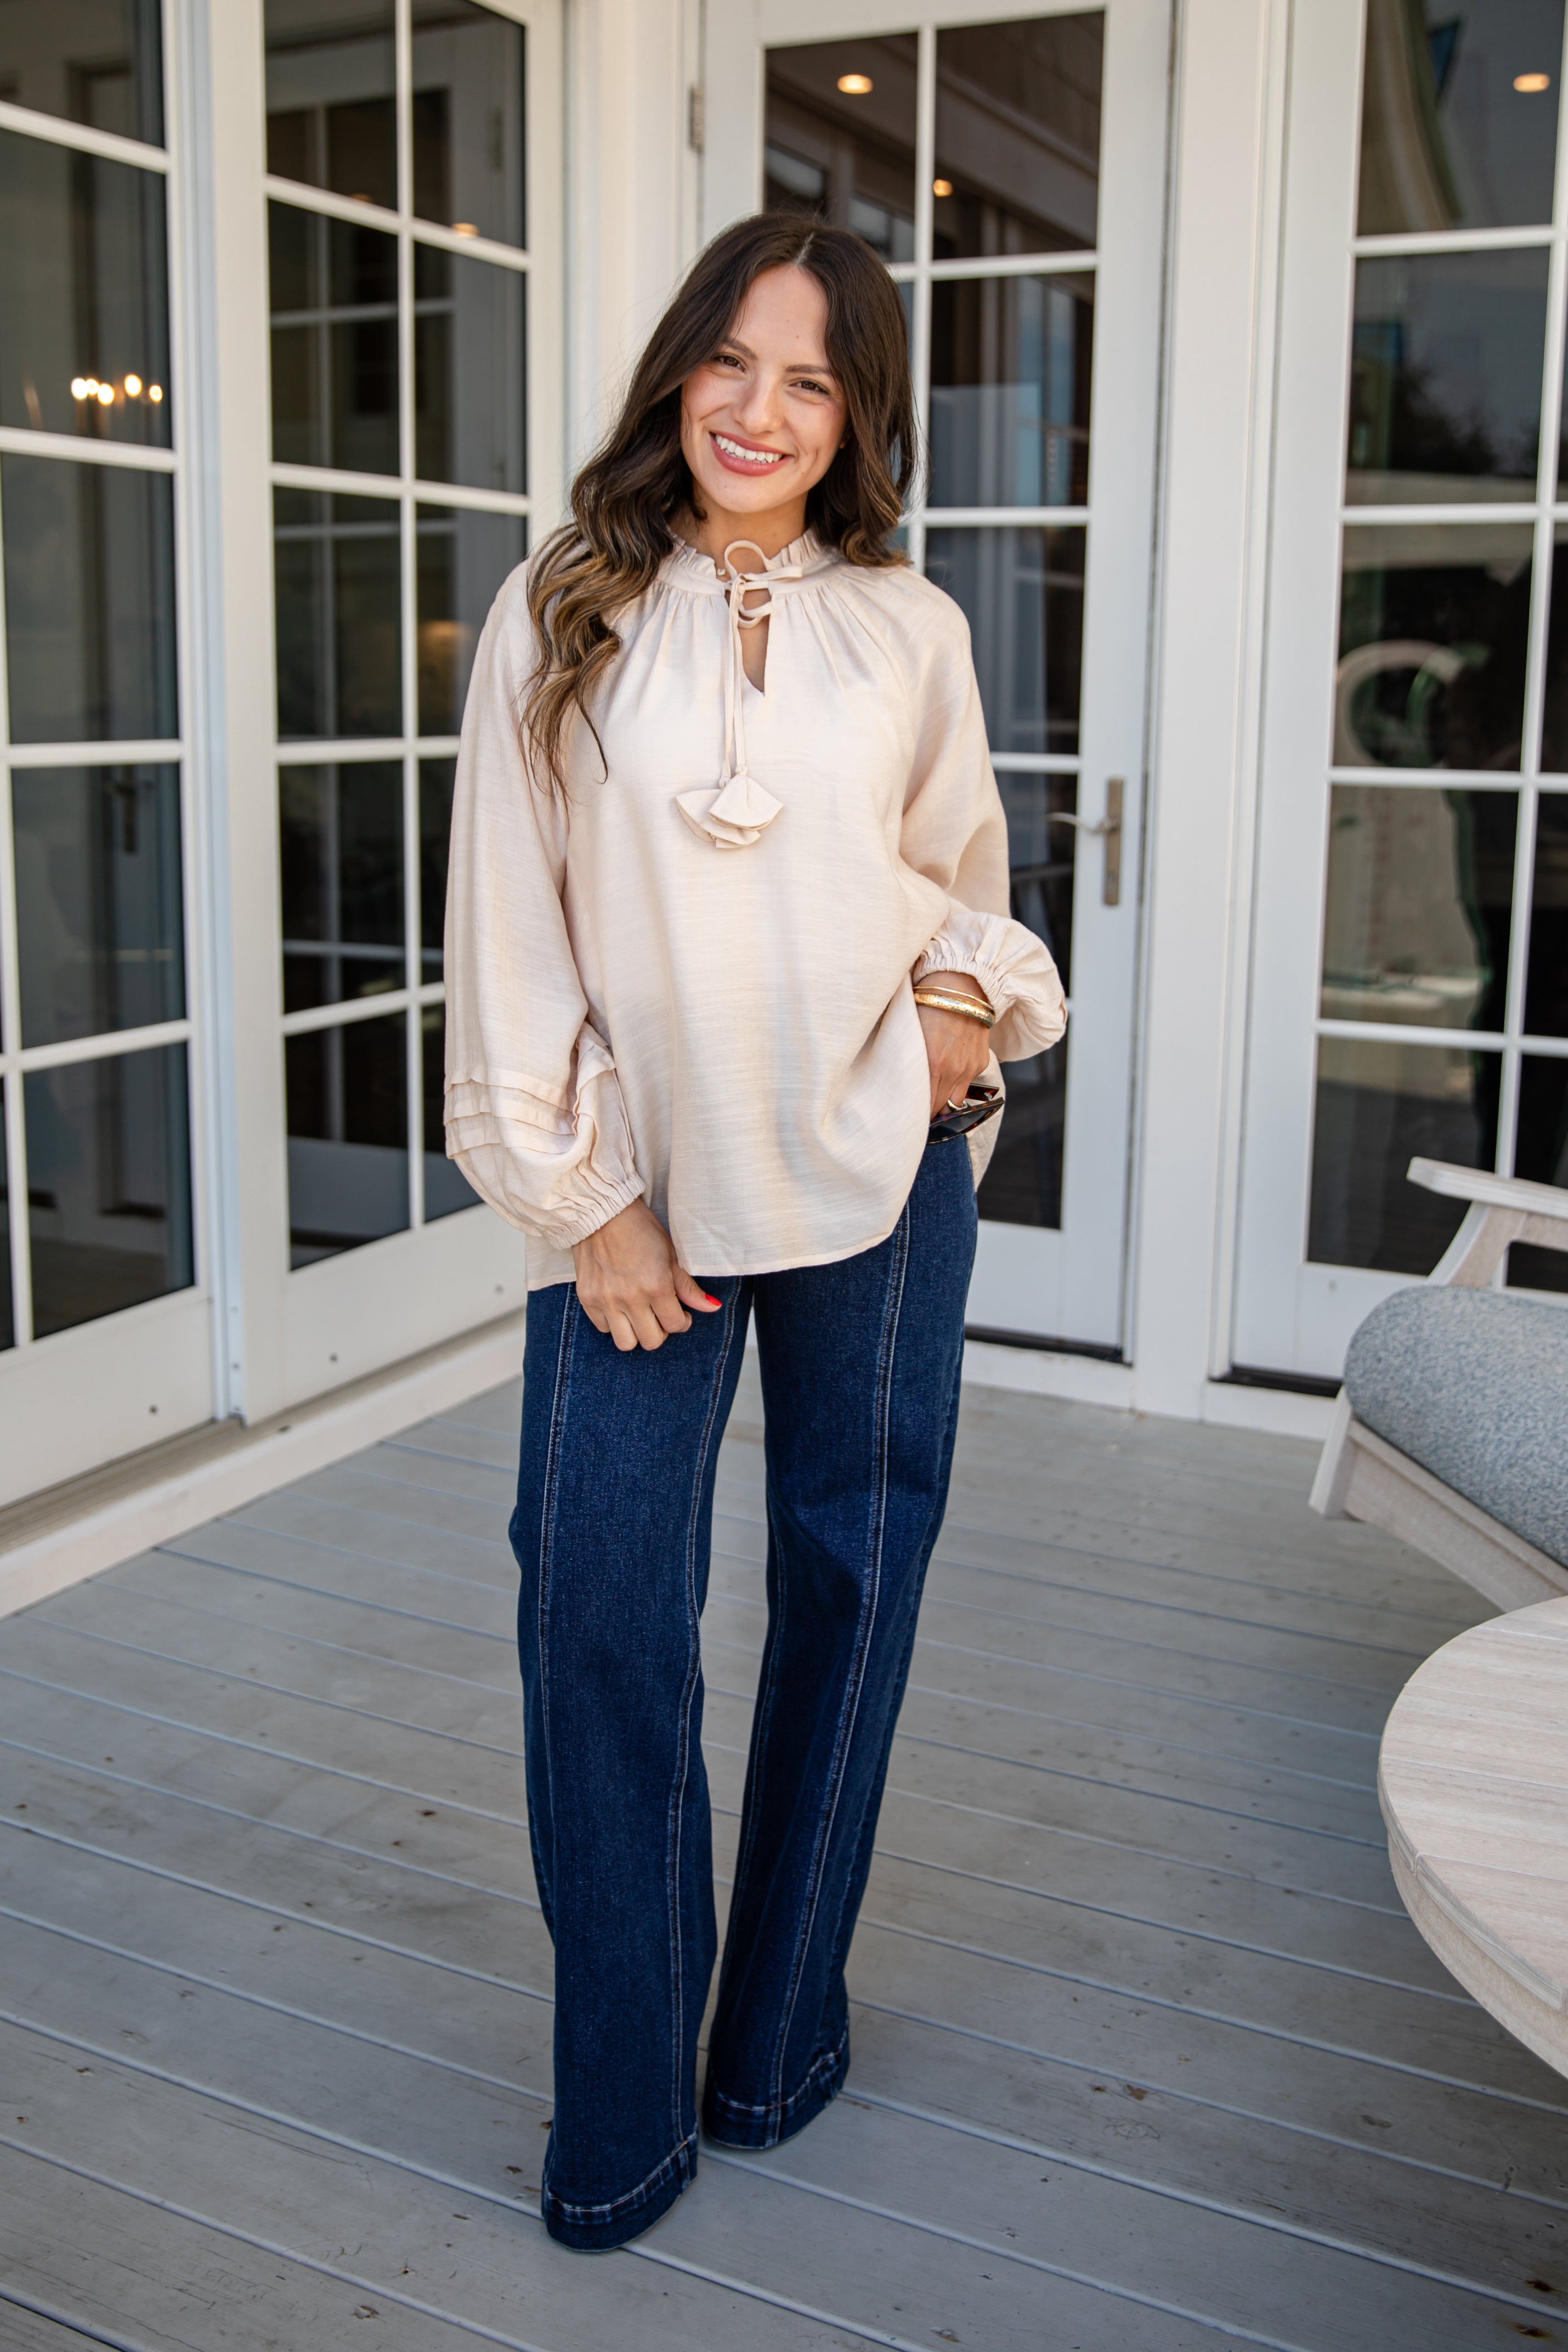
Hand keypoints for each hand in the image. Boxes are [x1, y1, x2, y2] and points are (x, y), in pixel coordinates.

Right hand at [572, 1198, 721, 1351]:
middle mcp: (630, 1297)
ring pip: (625, 1343)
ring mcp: (606, 1300)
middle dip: (661, 1331)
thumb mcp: (671, 1255)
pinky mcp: (587, 1298)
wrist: (602, 1212)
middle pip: (651, 1341)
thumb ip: (687, 1287)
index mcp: (656, 1285)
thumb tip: (711, 1307)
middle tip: (660, 1315)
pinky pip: (603, 1328)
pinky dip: (613, 1323)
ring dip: (636, 1333)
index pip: (675, 1325)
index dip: (682, 1322)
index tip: (680, 1314)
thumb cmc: (640, 1229)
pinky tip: (619, 1306)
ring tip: (639, 1316)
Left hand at [915, 976, 993, 1118]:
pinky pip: (968, 1083)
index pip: (924, 1105)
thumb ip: (909, 1062)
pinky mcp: (981, 1061)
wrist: (960, 985)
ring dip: (944, 1101)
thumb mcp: (910, 1034)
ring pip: (956, 1101)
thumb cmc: (928, 1004)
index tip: (907, 1118)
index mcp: (932, 1065)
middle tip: (917, 1111)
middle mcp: (953, 1071)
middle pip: (939, 1107)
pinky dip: (958, 1083)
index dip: (915, 1115)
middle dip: (928, 1111)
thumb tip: (903, 1084)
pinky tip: (949, 1073)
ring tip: (933, 1097)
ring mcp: (969, 1068)